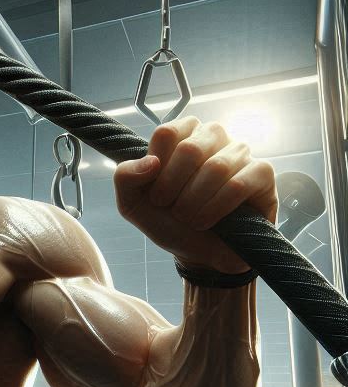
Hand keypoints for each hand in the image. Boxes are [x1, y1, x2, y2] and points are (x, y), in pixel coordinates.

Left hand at [113, 117, 276, 272]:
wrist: (198, 253)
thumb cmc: (168, 220)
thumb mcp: (132, 203)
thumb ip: (125, 177)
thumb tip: (150, 162)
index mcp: (183, 135)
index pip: (167, 133)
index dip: (156, 169)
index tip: (155, 193)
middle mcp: (213, 136)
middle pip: (190, 148)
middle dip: (173, 187)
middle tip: (171, 208)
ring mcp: (240, 152)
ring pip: (215, 167)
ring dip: (194, 202)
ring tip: (189, 219)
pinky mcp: (262, 173)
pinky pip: (239, 184)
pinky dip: (217, 208)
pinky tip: (208, 222)